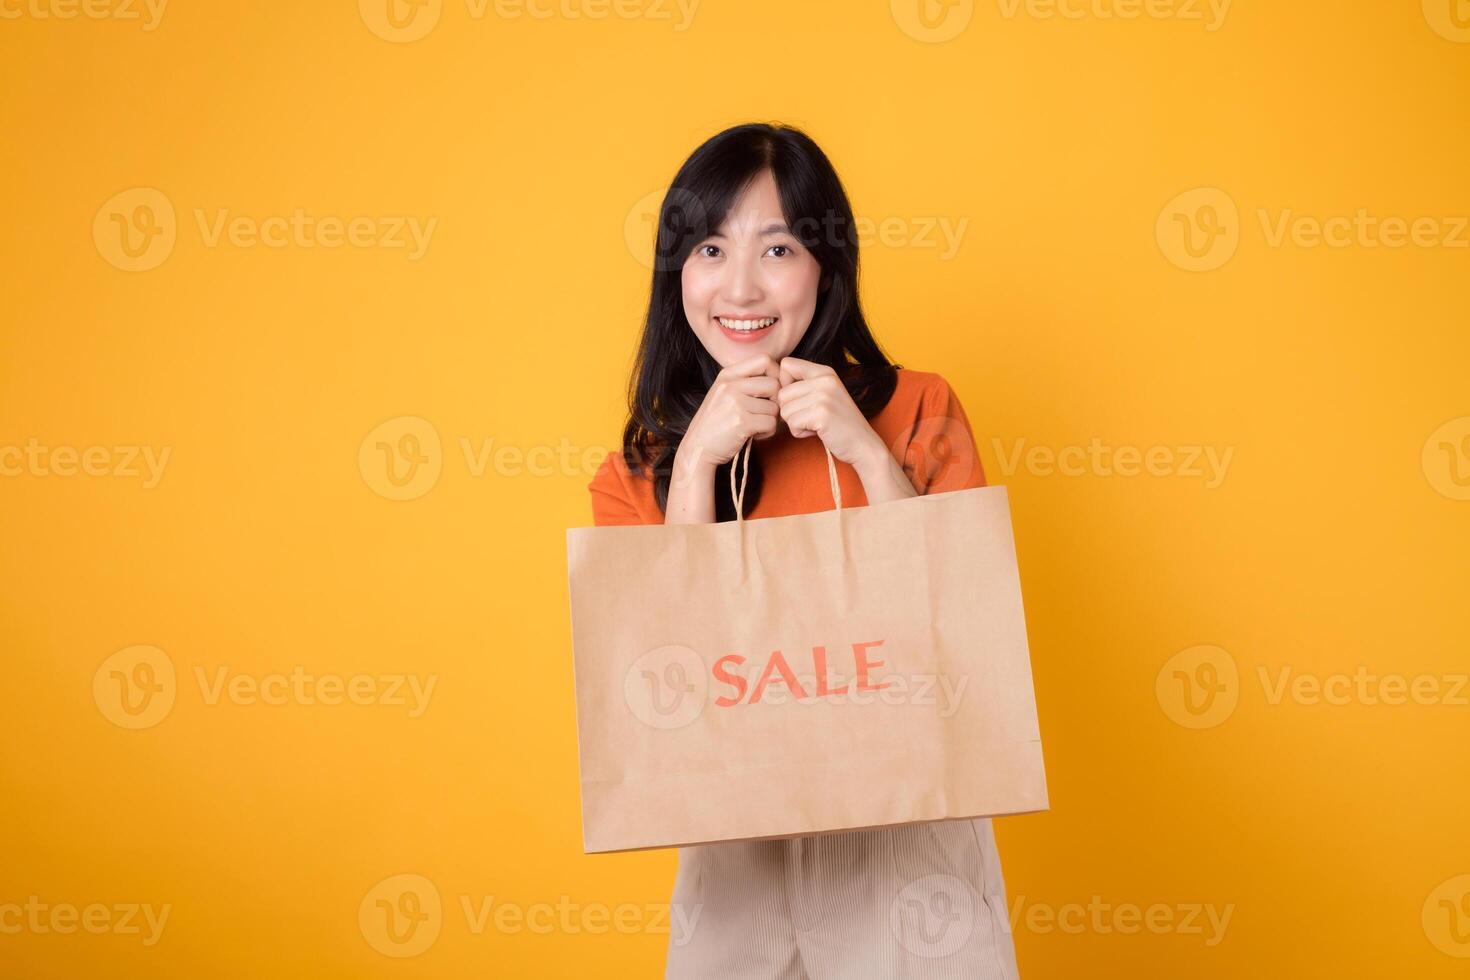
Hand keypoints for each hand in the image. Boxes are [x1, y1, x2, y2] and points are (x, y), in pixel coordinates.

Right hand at [678, 354, 780, 472]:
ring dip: (771, 420)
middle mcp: (731, 385)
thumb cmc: (715, 422)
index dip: (776, 375)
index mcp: (727, 374)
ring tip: (755, 426)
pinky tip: (754, 435)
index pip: (765, 360)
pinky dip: (768, 432)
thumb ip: (746, 381)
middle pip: (774, 384)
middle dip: (776, 402)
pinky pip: (771, 423)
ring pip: (775, 407)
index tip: (771, 391)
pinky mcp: (742, 422)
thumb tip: (780, 376)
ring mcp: (735, 403)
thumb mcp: (724, 393)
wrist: (697, 448)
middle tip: (765, 413)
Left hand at [775, 357, 885, 468]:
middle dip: (790, 411)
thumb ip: (804, 385)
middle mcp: (824, 379)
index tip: (799, 399)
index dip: (785, 385)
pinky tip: (817, 432)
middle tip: (811, 418)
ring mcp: (824, 395)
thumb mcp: (824, 394)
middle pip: (781, 393)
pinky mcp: (822, 414)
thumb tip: (772, 384)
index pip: (786, 365)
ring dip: (795, 423)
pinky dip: (800, 433)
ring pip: (784, 410)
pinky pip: (792, 424)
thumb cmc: (838, 422)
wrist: (863, 444)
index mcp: (824, 371)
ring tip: (815, 424)